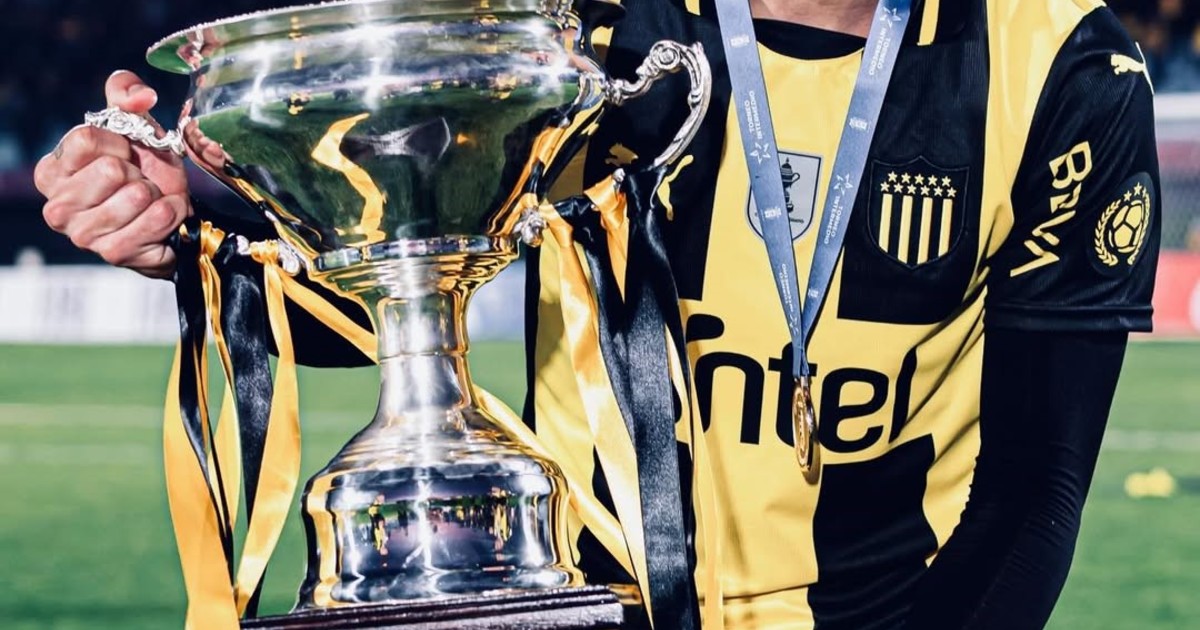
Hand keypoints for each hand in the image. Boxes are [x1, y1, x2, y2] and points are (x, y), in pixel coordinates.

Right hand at [34, 70, 190, 278]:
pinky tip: (161, 218)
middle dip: (138, 172)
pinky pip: (156, 219)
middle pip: (111, 170)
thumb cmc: (145, 169)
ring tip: (148, 200)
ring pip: (136, 195)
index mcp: (51, 171)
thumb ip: (127, 93)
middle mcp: (57, 206)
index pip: (85, 140)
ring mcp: (82, 234)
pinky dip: (169, 213)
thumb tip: (141, 95)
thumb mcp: (136, 125)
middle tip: (138, 182)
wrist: (172, 213)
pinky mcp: (113, 253)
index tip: (124, 154)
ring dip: (155, 194)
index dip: (117, 143)